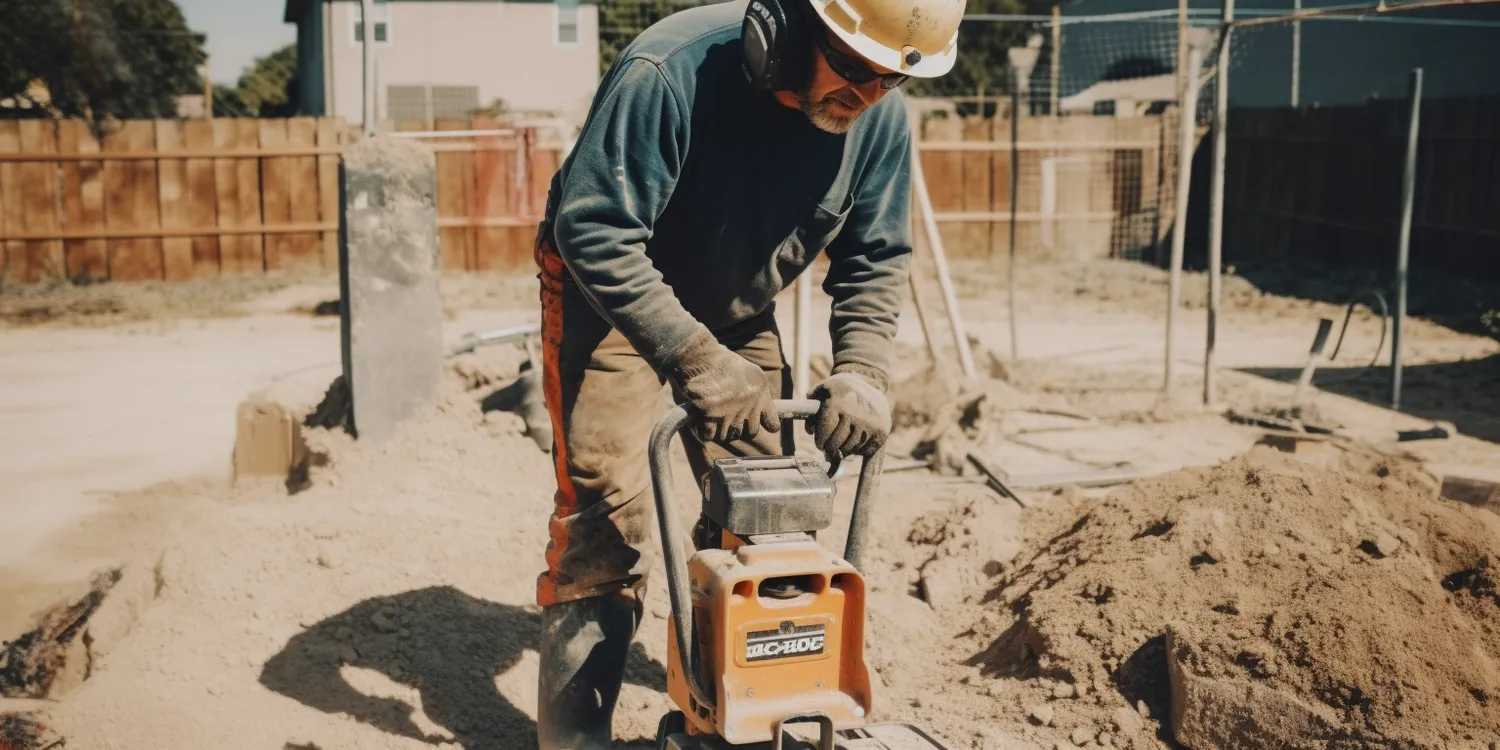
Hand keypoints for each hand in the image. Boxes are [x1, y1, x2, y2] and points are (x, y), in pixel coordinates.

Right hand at [664, 332, 779, 442]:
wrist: (700, 358)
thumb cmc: (723, 363)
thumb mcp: (751, 373)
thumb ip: (759, 395)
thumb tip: (764, 418)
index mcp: (761, 394)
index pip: (772, 424)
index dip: (767, 426)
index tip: (758, 423)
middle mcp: (748, 405)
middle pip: (750, 433)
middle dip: (740, 428)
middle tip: (729, 417)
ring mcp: (730, 413)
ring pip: (728, 436)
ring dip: (720, 430)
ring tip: (713, 415)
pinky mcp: (710, 417)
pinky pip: (709, 436)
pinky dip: (704, 430)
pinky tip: (701, 419)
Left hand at [806, 370, 890, 460]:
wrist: (869, 381)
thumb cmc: (840, 388)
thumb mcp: (823, 389)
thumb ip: (810, 406)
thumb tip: (810, 430)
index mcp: (838, 404)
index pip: (824, 433)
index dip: (820, 442)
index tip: (820, 444)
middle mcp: (855, 414)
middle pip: (836, 444)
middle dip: (829, 449)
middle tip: (827, 450)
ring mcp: (869, 424)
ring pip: (850, 449)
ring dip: (842, 451)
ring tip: (839, 447)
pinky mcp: (881, 431)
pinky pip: (865, 450)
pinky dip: (857, 451)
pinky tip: (854, 443)